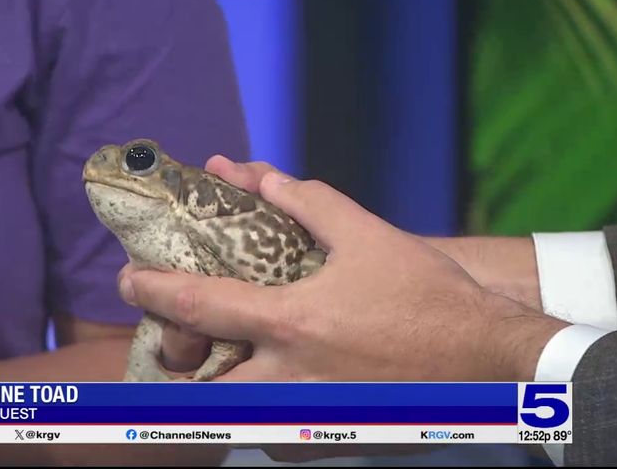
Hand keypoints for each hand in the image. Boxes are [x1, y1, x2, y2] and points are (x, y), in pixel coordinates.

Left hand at [117, 160, 569, 382]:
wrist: (488, 364)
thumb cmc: (429, 298)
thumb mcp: (365, 235)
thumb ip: (303, 201)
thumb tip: (252, 174)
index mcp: (292, 324)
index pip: (197, 305)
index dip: (152, 288)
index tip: (127, 279)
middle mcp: (287, 380)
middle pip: (197, 379)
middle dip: (177, 356)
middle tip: (180, 333)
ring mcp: (303, 418)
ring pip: (229, 410)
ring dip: (217, 382)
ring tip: (228, 352)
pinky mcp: (322, 441)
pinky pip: (266, 427)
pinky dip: (257, 404)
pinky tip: (276, 376)